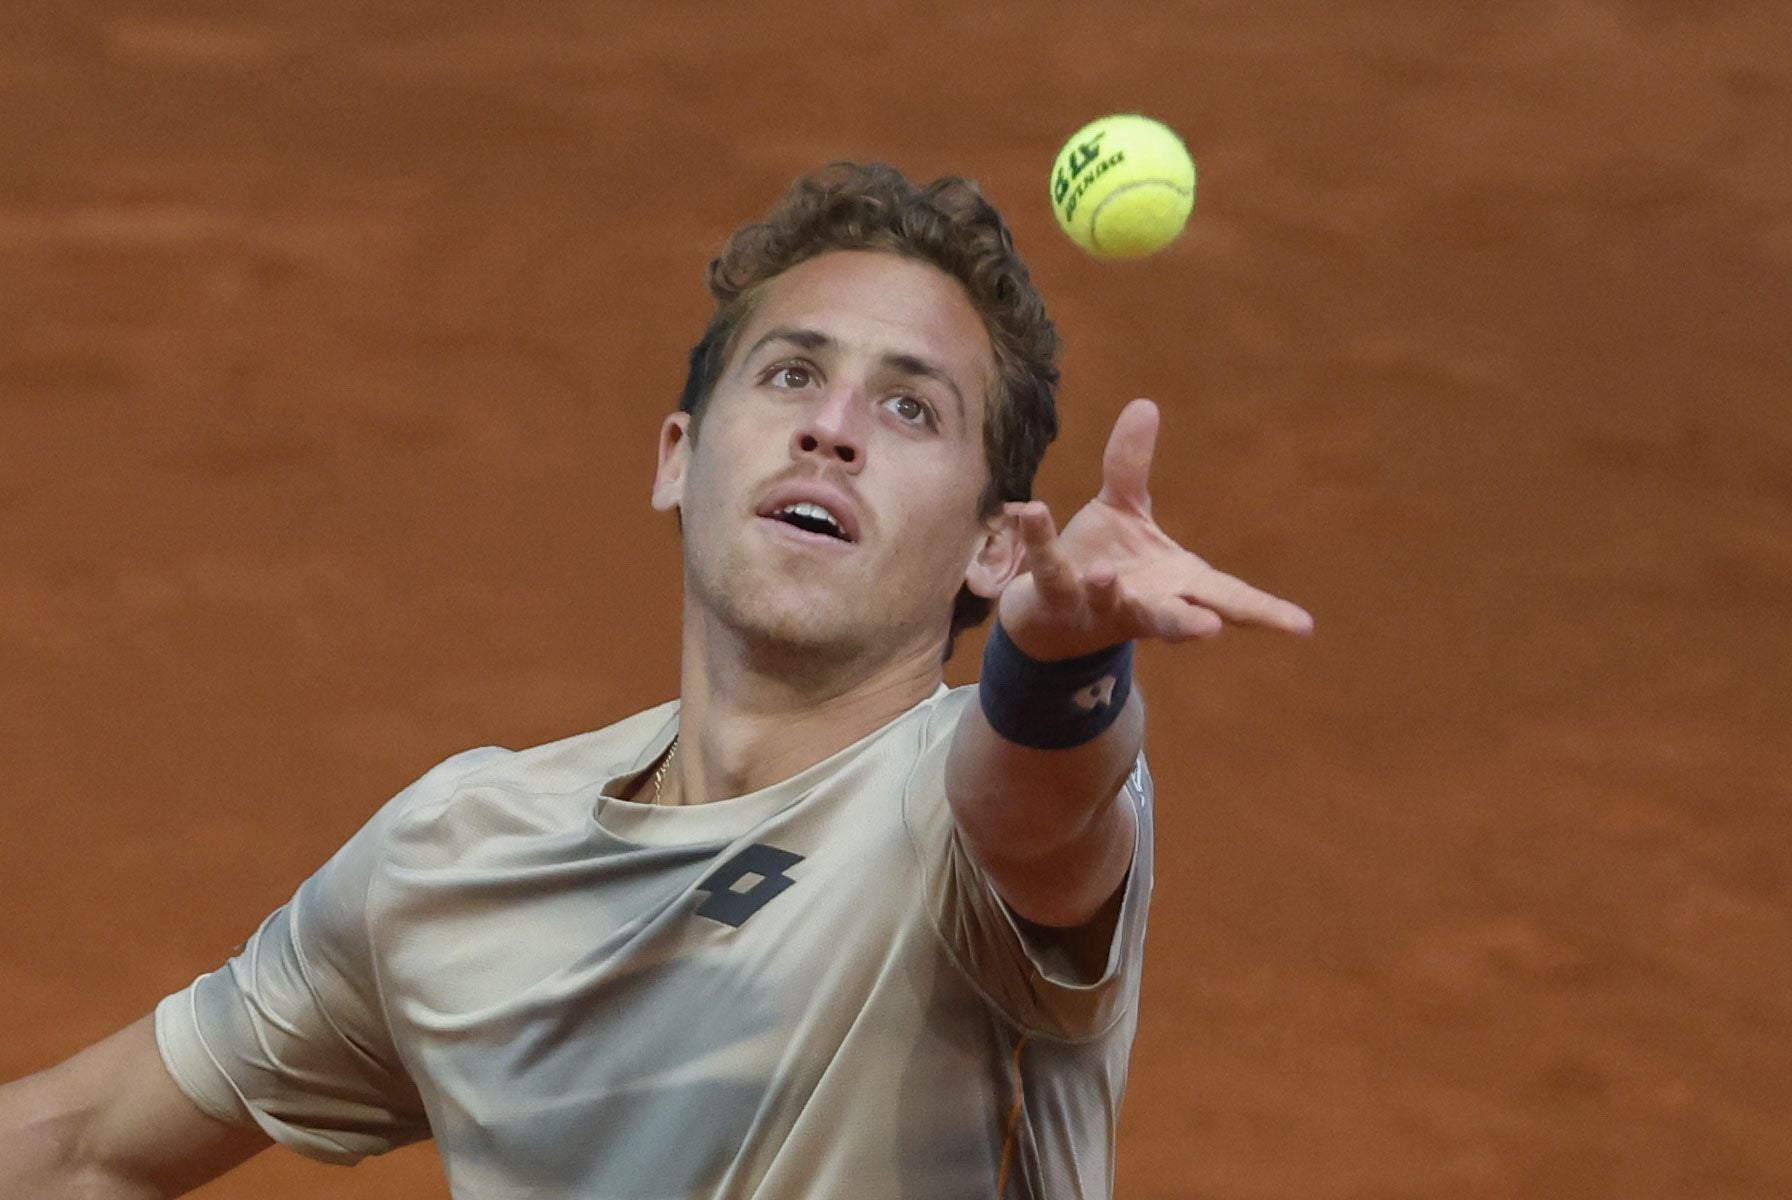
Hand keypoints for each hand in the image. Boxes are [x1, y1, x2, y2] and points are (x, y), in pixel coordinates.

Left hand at [996, 398, 1313, 660]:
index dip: (1266, 612)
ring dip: (1107, 590)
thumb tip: (1145, 403)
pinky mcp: (1055, 601)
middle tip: (1212, 629)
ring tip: (1105, 572)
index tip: (1304, 626)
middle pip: (1172, 620)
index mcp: (1176, 586)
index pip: (1228, 600)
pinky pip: (1049, 570)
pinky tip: (1032, 509)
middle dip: (1190, 624)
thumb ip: (1131, 466)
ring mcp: (1098, 610)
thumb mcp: (1122, 511)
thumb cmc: (1102, 565)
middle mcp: (1142, 605)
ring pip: (1107, 603)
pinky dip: (1041, 541)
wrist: (1044, 615)